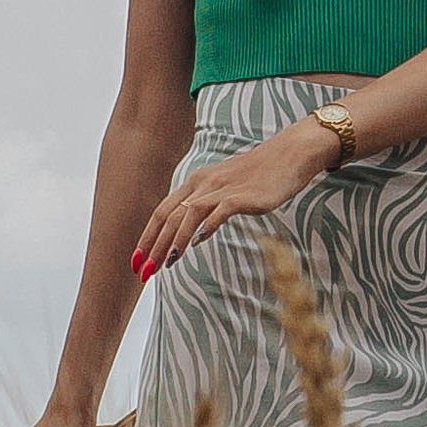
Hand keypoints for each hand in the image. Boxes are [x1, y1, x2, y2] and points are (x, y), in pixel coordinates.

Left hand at [130, 117, 339, 277]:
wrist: (289, 155)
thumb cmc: (258, 174)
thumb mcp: (224, 187)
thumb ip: (206, 205)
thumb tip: (193, 232)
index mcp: (196, 182)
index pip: (163, 211)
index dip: (147, 236)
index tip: (137, 261)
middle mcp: (204, 183)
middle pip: (170, 215)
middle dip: (153, 245)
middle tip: (143, 272)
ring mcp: (223, 188)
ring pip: (189, 214)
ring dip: (174, 241)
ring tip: (165, 264)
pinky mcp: (243, 195)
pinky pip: (219, 211)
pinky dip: (207, 227)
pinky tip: (198, 243)